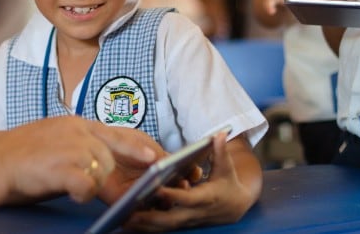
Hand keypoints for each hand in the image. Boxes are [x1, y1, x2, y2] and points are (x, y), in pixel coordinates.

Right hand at [0, 116, 156, 203]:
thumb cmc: (21, 156)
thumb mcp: (56, 139)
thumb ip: (80, 145)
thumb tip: (105, 162)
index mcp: (76, 123)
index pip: (117, 132)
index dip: (139, 146)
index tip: (156, 157)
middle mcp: (76, 131)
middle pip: (112, 154)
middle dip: (123, 171)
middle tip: (144, 182)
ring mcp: (69, 147)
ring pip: (101, 170)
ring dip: (94, 184)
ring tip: (77, 189)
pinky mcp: (60, 166)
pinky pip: (86, 185)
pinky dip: (83, 193)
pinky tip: (75, 195)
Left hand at [123, 134, 261, 230]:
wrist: (235, 206)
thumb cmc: (228, 183)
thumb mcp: (226, 167)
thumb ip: (220, 152)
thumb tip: (219, 134)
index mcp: (206, 198)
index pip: (187, 198)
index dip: (173, 194)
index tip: (157, 188)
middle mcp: (195, 213)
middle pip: (171, 218)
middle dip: (151, 217)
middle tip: (131, 212)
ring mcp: (186, 221)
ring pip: (164, 227)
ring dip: (145, 225)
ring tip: (124, 221)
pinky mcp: (181, 224)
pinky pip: (162, 228)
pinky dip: (147, 228)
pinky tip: (130, 224)